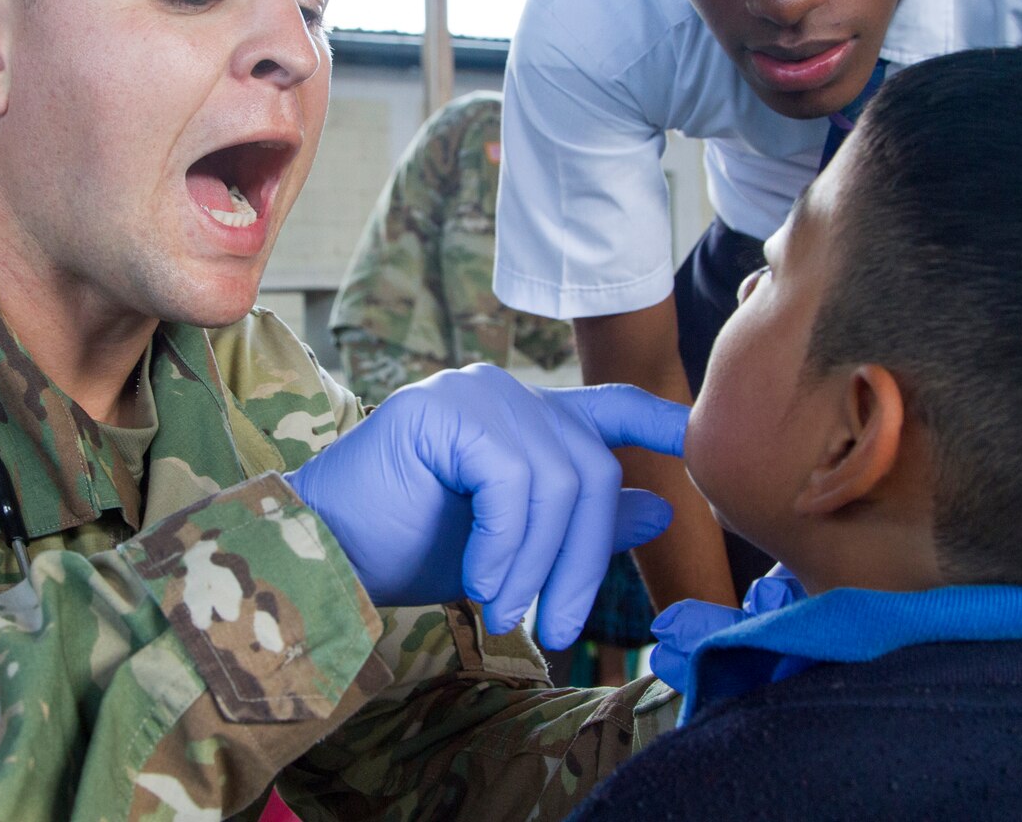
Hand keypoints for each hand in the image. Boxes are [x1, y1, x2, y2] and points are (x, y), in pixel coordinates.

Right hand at [284, 364, 685, 648]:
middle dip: (584, 560)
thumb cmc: (403, 548)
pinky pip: (514, 483)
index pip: (609, 407)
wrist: (319, 553)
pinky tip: (477, 580)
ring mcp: (476, 394)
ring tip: (504, 610)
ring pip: (560, 481)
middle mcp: (506, 394)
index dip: (661, 422)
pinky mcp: (447, 409)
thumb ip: (578, 525)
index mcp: (524, 421)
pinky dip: (505, 544)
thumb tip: (656, 508)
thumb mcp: (508, 549)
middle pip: (593, 468)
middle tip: (556, 627)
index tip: (702, 442)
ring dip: (538, 564)